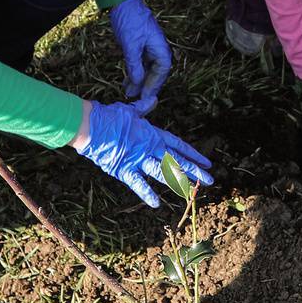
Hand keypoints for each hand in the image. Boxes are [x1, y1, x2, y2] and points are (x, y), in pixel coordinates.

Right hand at [74, 101, 213, 206]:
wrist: (91, 126)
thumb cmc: (110, 115)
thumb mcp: (130, 109)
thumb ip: (144, 107)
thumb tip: (154, 99)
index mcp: (153, 134)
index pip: (178, 145)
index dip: (193, 154)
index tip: (207, 162)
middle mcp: (149, 148)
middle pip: (176, 160)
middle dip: (194, 170)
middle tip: (210, 180)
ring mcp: (138, 159)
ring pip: (163, 172)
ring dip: (178, 181)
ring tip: (192, 190)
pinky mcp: (124, 169)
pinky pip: (138, 184)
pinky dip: (147, 193)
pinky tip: (157, 203)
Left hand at [106, 0, 171, 114]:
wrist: (121, 1)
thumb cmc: (129, 20)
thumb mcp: (130, 45)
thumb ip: (134, 65)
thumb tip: (138, 83)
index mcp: (160, 47)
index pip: (162, 72)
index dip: (153, 85)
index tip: (145, 97)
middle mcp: (158, 48)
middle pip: (155, 72)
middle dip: (145, 85)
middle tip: (136, 98)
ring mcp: (149, 46)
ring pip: (147, 68)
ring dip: (138, 80)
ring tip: (128, 92)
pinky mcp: (140, 44)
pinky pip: (140, 62)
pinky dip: (134, 71)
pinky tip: (127, 80)